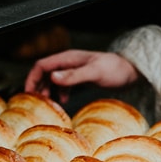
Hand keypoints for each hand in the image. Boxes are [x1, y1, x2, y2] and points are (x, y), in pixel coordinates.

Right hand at [24, 50, 139, 103]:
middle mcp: (69, 62)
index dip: (32, 78)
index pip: (42, 65)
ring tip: (48, 103)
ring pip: (53, 78)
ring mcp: (74, 69)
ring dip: (48, 90)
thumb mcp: (94, 73)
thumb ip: (73, 76)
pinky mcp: (81, 77)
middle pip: (44, 72)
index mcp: (68, 58)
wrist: (132, 71)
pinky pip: (64, 84)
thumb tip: (53, 78)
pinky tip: (64, 102)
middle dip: (37, 85)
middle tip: (35, 101)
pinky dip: (60, 93)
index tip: (28, 93)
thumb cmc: (115, 70)